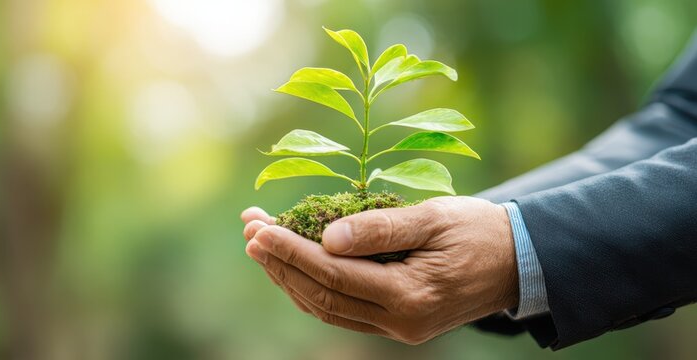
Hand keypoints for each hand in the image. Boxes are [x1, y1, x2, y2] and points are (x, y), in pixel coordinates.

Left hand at [240, 196, 518, 344]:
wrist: (518, 262)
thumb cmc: (479, 230)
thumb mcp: (434, 217)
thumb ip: (381, 227)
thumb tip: (326, 237)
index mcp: (411, 295)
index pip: (334, 274)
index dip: (291, 251)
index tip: (260, 228)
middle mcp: (400, 321)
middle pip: (321, 295)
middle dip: (280, 263)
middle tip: (250, 231)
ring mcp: (397, 328)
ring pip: (326, 307)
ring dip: (289, 277)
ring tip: (260, 245)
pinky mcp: (396, 324)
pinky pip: (342, 311)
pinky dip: (311, 288)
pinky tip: (291, 265)